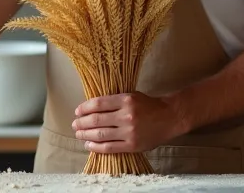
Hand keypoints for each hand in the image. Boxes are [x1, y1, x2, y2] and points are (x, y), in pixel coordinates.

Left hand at [71, 92, 188, 154]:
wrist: (169, 117)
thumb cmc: (148, 105)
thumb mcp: (131, 96)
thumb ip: (113, 101)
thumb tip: (90, 108)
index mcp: (125, 100)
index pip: (98, 104)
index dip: (84, 108)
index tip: (77, 112)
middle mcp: (127, 115)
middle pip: (96, 120)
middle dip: (81, 123)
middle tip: (74, 125)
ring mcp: (129, 131)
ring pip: (100, 134)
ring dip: (85, 135)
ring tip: (79, 135)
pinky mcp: (132, 144)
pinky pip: (109, 147)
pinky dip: (96, 147)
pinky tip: (89, 145)